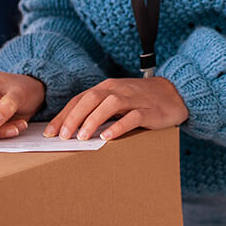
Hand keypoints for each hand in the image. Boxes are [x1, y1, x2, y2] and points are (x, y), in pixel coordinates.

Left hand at [45, 77, 187, 141]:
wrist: (175, 92)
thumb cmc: (141, 100)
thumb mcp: (117, 100)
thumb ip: (98, 109)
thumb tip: (73, 129)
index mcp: (106, 88)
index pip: (80, 99)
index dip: (64, 115)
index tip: (50, 132)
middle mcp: (118, 90)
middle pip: (90, 99)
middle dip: (73, 118)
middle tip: (62, 136)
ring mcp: (134, 99)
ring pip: (109, 105)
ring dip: (93, 120)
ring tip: (82, 137)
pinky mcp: (148, 110)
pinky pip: (132, 117)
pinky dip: (119, 126)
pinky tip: (108, 137)